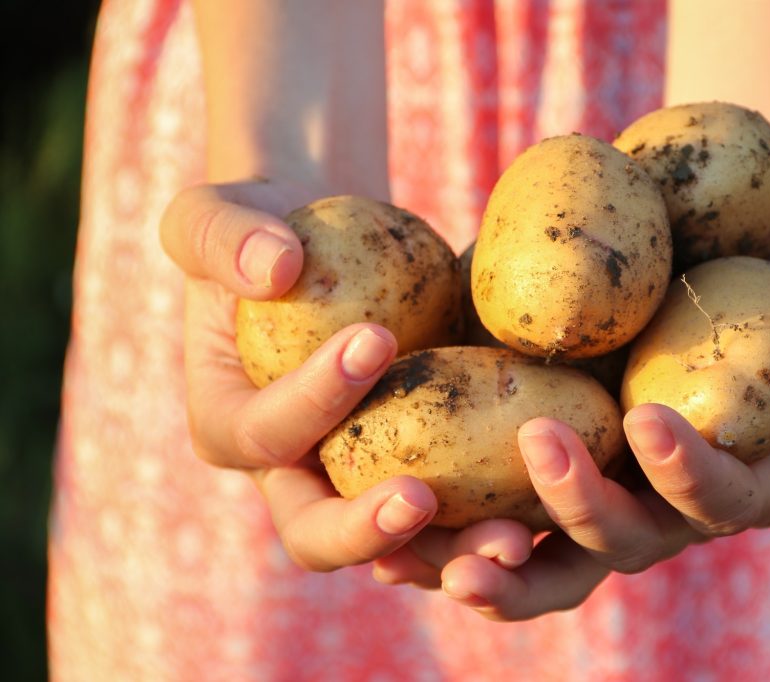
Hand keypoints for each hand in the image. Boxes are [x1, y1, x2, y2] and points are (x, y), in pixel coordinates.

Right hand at [160, 179, 534, 575]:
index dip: (314, 399)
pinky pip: (451, 514)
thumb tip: (274, 269)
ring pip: (395, 546)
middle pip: (315, 533)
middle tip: (419, 499)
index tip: (374, 337)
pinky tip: (540, 511)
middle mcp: (287, 472)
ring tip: (510, 537)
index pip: (264, 433)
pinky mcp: (414, 465)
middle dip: (365, 528)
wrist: (314, 247)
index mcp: (227, 425)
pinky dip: (485, 520)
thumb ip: (224, 236)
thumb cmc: (257, 228)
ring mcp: (354, 478)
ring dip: (447, 551)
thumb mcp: (212, 216)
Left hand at [419, 231, 769, 620]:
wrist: (681, 263)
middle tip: (535, 444)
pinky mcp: (541, 495)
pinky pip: (498, 539)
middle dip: (584, 509)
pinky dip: (449, 549)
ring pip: (555, 568)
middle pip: (632, 543)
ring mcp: (603, 510)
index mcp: (747, 478)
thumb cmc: (754, 269)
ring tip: (440, 559)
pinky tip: (391, 545)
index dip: (692, 474)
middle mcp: (673, 512)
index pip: (726, 498)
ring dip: (501, 574)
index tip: (644, 417)